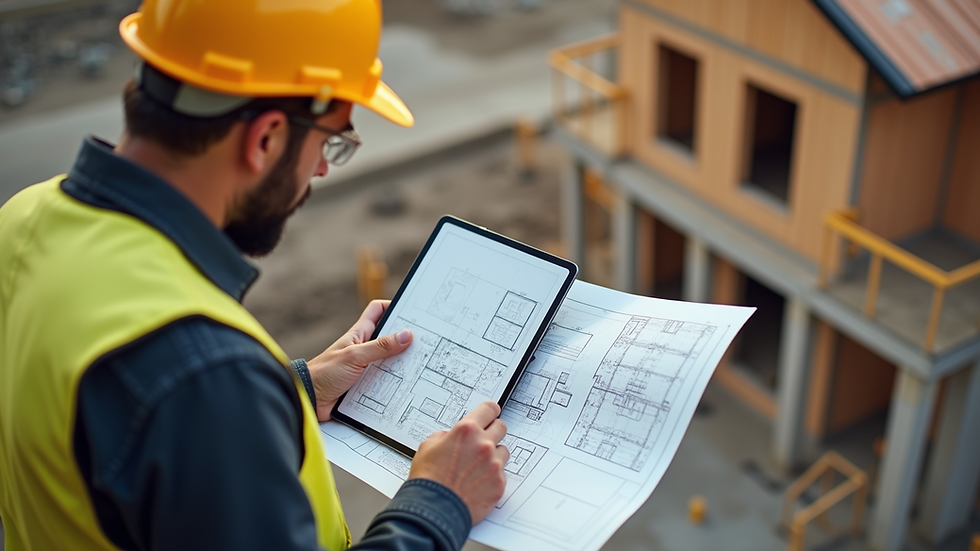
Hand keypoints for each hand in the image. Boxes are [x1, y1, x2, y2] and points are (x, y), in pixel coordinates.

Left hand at [307, 300, 412, 420]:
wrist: (310, 399)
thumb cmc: (324, 373)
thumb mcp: (355, 356)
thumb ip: (380, 347)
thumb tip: (406, 335)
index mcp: (360, 334)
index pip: (378, 311)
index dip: (394, 306)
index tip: (412, 311)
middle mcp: (364, 348)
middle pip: (390, 337)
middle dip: (406, 339)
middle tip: (425, 341)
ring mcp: (366, 366)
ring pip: (390, 361)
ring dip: (402, 364)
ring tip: (421, 365)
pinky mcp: (366, 384)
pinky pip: (385, 382)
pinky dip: (395, 384)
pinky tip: (407, 388)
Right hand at [409, 402, 509, 524]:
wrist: (434, 510)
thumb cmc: (428, 480)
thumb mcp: (427, 447)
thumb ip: (443, 436)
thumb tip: (449, 436)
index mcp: (466, 431)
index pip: (489, 409)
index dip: (490, 411)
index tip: (491, 413)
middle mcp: (484, 445)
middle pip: (501, 427)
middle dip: (492, 431)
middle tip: (482, 440)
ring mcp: (494, 465)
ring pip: (503, 451)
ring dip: (493, 455)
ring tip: (476, 467)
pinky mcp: (499, 484)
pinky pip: (502, 473)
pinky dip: (492, 476)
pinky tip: (477, 482)